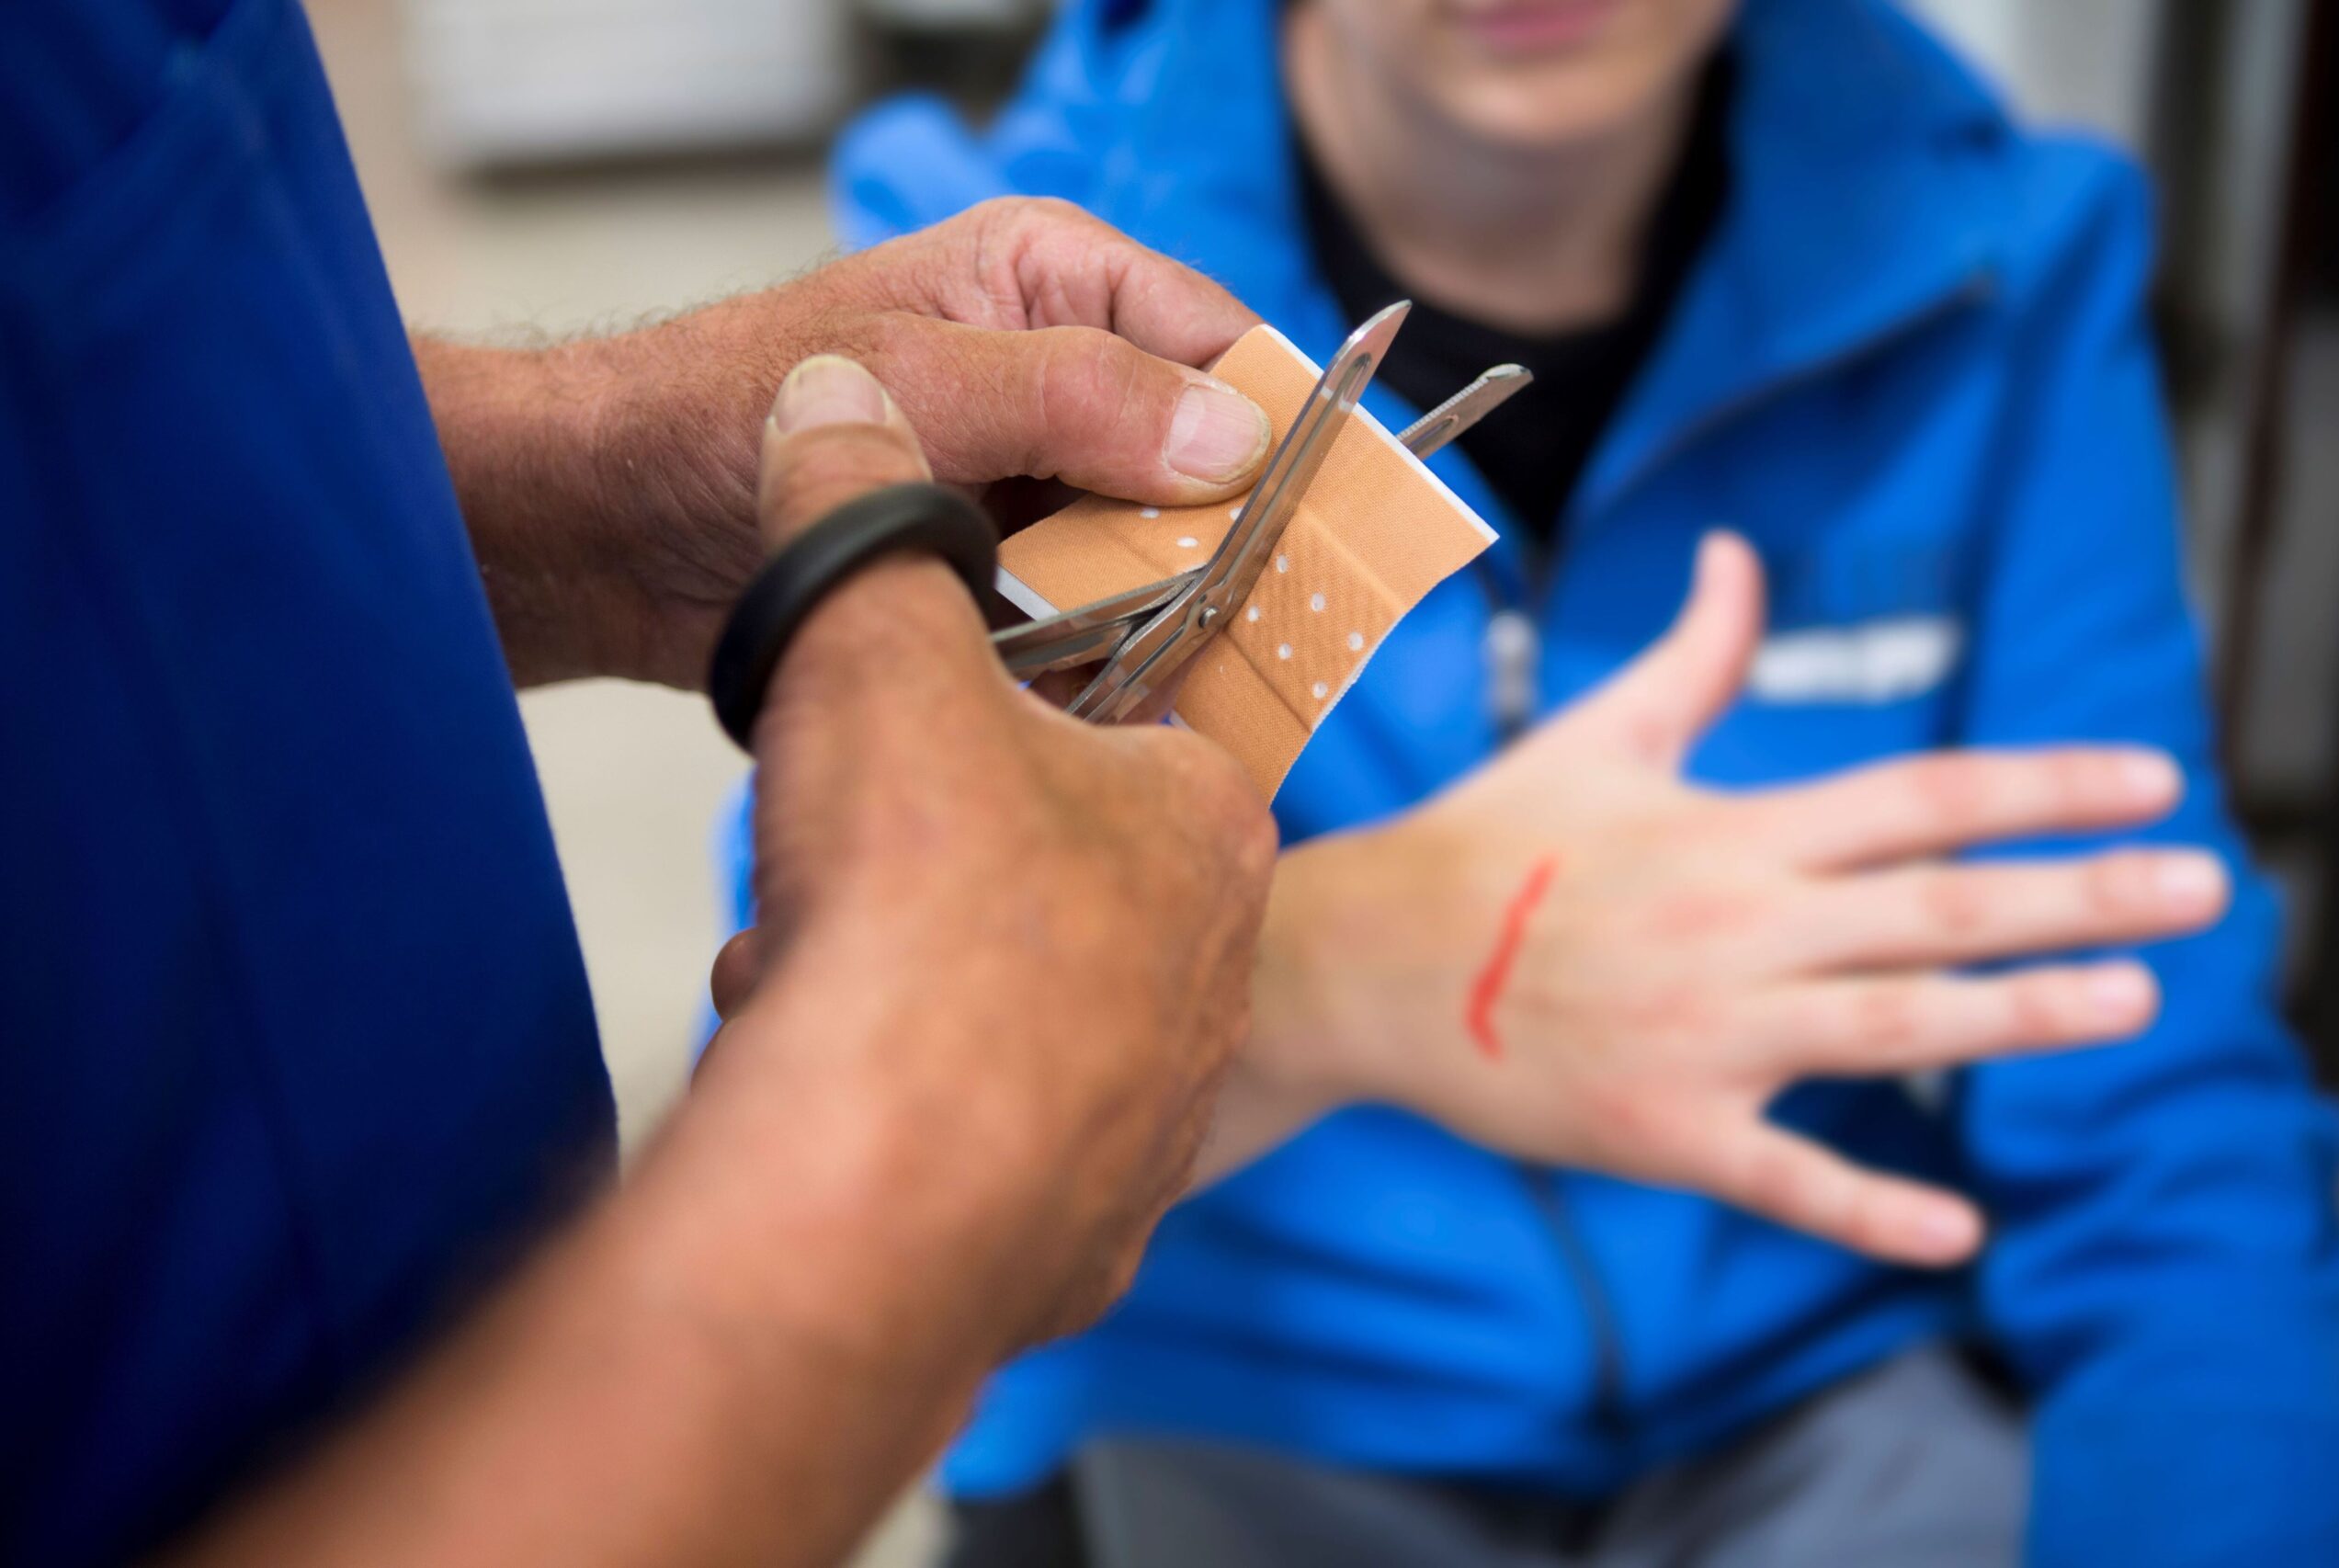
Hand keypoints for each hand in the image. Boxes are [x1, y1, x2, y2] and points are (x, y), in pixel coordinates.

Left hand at [422, 198, 1272, 686]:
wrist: (600, 531)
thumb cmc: (715, 411)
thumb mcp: (914, 385)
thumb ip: (1075, 401)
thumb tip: (1231, 438)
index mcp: (1054, 282)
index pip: (1221, 342)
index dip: (1285, 427)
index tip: (1341, 518)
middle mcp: (1060, 382)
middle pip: (1206, 461)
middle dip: (1233, 540)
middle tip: (1275, 624)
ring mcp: (1031, 488)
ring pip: (1157, 554)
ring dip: (1169, 615)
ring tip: (1194, 674)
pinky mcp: (998, 579)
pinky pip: (1092, 622)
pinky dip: (1106, 664)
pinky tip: (1112, 701)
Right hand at [700, 355, 1276, 1351]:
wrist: (879, 1183)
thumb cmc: (919, 909)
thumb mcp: (875, 640)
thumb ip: (858, 506)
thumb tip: (835, 400)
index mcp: (1205, 824)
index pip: (1127, 722)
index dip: (1001, 706)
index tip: (914, 727)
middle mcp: (1212, 976)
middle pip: (1045, 870)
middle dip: (918, 858)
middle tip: (840, 861)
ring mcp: (1153, 1115)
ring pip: (998, 1007)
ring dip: (889, 976)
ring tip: (813, 967)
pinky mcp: (1079, 1225)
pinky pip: (978, 1135)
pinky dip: (893, 1095)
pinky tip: (825, 1071)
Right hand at [1243, 534, 2228, 1265]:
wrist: (1362, 961)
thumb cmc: (1488, 843)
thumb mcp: (1597, 736)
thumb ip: (1695, 656)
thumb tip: (1739, 552)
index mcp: (1728, 830)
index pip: (1917, 797)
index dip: (2040, 786)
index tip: (2151, 782)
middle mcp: (1730, 926)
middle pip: (1934, 906)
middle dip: (2076, 893)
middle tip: (2204, 887)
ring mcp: (1699, 1033)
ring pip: (1886, 1026)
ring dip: (2018, 1017)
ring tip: (2136, 1000)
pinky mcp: (1660, 1129)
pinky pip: (1779, 1176)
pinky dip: (1866, 1210)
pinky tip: (1958, 1236)